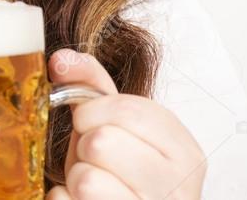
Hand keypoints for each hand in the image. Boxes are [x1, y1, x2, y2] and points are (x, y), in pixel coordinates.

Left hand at [45, 48, 206, 199]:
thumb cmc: (122, 173)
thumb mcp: (113, 124)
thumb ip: (92, 86)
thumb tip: (62, 60)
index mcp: (184, 151)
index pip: (129, 110)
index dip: (92, 111)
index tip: (90, 121)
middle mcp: (179, 187)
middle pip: (102, 143)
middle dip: (85, 147)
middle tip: (95, 160)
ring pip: (87, 180)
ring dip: (76, 178)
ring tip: (93, 185)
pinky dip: (64, 199)